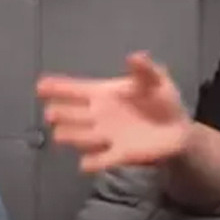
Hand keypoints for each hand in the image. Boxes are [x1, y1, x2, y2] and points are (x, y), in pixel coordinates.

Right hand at [36, 51, 191, 172]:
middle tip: (51, 112)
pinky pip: (101, 160)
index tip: (40, 86)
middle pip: (72, 114)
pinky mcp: (119, 155)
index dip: (58, 88)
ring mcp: (106, 137)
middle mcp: (98, 116)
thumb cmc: (163, 101)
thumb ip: (144, 69)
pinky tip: (84, 164)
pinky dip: (92, 162)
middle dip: (60, 112)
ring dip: (71, 135)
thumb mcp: (157, 80)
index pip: (76, 90)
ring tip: (59, 133)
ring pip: (81, 136)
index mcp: (103, 94)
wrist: (179, 131)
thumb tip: (134, 55)